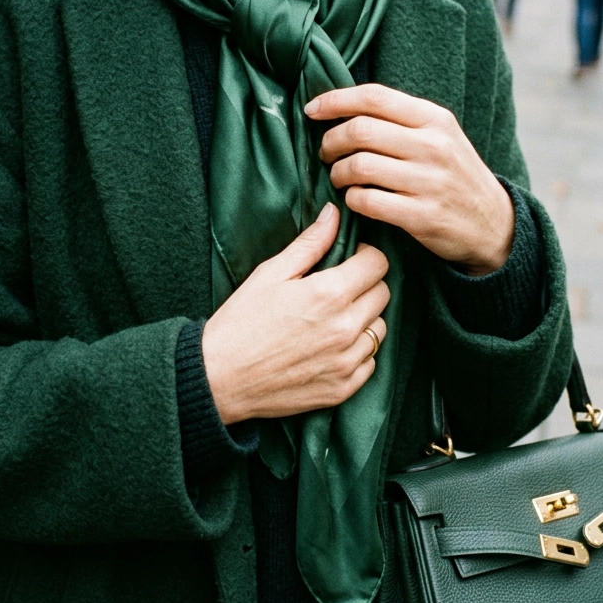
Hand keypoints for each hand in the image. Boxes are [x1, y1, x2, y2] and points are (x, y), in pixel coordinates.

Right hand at [202, 204, 388, 425]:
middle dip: (366, 285)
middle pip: (383, 294)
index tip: (350, 260)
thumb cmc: (240, 322)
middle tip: (338, 289)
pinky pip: (370, 362)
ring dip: (364, 320)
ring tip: (333, 320)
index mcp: (329, 293)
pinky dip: (357, 353)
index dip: (366, 256)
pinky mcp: (343, 388)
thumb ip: (310, 243)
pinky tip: (330, 348)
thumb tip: (334, 214)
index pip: (378, 264)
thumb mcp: (271, 273)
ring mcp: (346, 361)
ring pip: (380, 329)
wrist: (220, 377)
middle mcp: (345, 328)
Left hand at [305, 84, 514, 274]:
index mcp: (435, 119)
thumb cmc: (453, 175)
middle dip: (330, 141)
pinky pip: (368, 202)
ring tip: (339, 178)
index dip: (335, 101)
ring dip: (338, 173)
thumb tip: (342, 108)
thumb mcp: (440, 137)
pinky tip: (355, 199)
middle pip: (360, 131)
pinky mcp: (422, 216)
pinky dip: (352, 200)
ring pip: (359, 166)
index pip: (375, 97)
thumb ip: (399, 121)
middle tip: (325, 152)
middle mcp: (433, 146)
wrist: (493, 224)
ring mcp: (429, 182)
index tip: (312, 110)